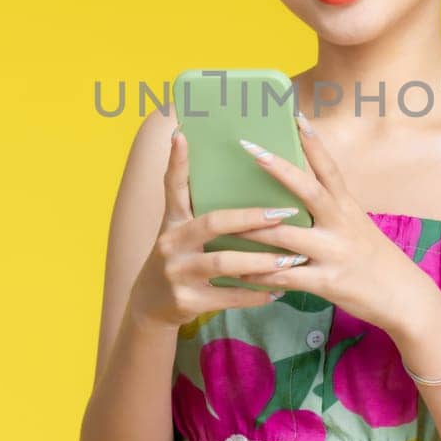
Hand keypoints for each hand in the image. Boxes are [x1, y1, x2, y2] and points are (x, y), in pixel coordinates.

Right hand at [129, 129, 312, 327]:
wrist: (151, 305)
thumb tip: (236, 174)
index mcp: (172, 221)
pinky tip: (278, 290)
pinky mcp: (187, 301)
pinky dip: (255, 293)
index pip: (173, 186)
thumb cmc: (180, 258)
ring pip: (224, 262)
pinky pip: (228, 296)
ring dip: (260, 260)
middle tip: (283, 213)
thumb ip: (200, 208)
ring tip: (290, 258)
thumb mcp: (180, 231)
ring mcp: (177, 273)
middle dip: (250, 218)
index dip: (177, 162)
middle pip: (212, 223)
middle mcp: (170, 243)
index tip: (182, 134)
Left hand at [232, 115, 439, 332]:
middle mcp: (341, 225)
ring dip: (251, 229)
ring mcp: (333, 252)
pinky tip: (237, 271)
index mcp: (347, 208)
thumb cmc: (375, 260)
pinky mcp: (326, 282)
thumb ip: (330, 211)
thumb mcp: (356, 227)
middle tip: (250, 148)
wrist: (403, 298)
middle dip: (278, 169)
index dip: (313, 142)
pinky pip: (284, 276)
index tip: (296, 116)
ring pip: (285, 236)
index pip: (330, 168)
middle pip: (308, 190)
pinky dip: (259, 273)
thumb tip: (297, 195)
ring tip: (221, 220)